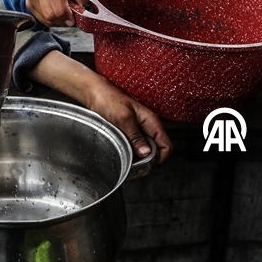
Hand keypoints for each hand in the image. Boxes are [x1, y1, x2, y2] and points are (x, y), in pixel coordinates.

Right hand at [22, 0, 89, 26]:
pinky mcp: (28, 3)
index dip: (65, 11)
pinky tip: (56, 9)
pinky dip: (52, 19)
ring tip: (65, 9)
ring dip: (59, 20)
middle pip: (49, 12)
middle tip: (72, 15)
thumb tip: (81, 9)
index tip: (73, 19)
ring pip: (46, 19)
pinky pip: (42, 19)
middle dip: (64, 19)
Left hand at [27, 51, 171, 162]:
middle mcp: (148, 128)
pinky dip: (130, 155)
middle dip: (148, 162)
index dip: (160, 159)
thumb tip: (146, 153)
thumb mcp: (123, 118)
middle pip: (157, 152)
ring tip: (126, 162)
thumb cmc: (110, 100)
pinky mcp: (129, 134)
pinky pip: (135, 149)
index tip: (146, 165)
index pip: (166, 146)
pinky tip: (122, 156)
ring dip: (138, 159)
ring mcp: (139, 132)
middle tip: (134, 167)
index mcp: (152, 122)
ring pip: (145, 152)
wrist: (95, 93)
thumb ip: (135, 136)